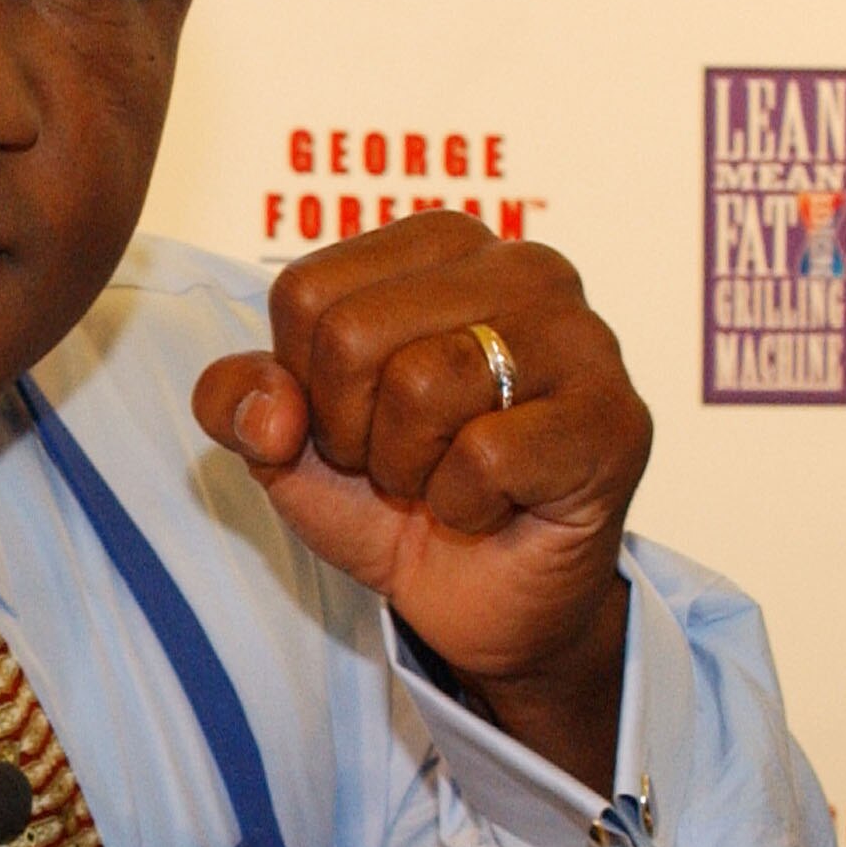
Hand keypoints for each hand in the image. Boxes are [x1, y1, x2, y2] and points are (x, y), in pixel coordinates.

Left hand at [191, 210, 652, 790]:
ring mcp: (580, 337)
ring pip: (423, 386)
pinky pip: (486, 456)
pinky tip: (494, 506)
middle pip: (353, 334)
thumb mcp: (283, 443)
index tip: (355, 420)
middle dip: (351, 430)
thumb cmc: (393, 495)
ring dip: (408, 469)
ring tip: (447, 478)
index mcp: (438, 247)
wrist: (479, 599)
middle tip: (401, 461)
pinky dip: (463, 506)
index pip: (304, 293)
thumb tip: (270, 409)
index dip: (304, 385)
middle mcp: (521, 266)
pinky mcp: (613, 420)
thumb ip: (233, 399)